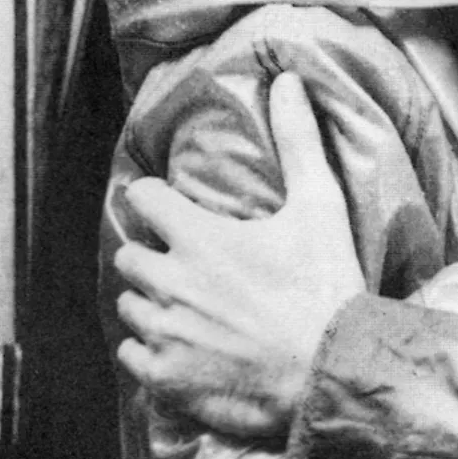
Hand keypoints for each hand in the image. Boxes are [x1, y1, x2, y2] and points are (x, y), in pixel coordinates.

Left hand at [113, 73, 364, 437]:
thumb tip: (290, 80)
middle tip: (186, 262)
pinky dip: (148, 350)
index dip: (156, 198)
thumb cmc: (326, 287)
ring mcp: (163, 333)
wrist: (330, 372)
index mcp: (198, 237)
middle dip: (153, 253)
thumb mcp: (320, 206)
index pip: (142, 198)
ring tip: (184, 306)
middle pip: (129, 254)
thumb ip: (298, 141)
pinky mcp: (164, 377)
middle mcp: (170, 282)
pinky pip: (130, 355)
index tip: (170, 205)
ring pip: (128, 304)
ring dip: (149, 301)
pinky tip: (181, 346)